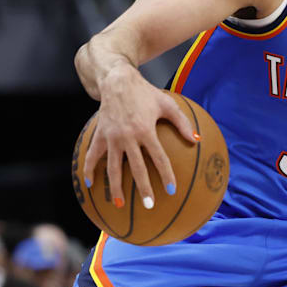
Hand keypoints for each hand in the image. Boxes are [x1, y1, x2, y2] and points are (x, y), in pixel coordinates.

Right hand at [84, 65, 196, 209]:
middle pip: (136, 168)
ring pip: (112, 168)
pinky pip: (92, 156)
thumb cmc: (145, 93)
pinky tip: (90, 185)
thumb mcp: (168, 104)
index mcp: (146, 130)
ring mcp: (111, 137)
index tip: (171, 190)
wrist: (117, 81)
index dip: (165, 175)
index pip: (158, 158)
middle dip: (143, 188)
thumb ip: (182, 123)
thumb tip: (196, 140)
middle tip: (149, 205)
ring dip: (115, 188)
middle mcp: (128, 136)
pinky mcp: (99, 135)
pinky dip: (89, 171)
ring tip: (119, 205)